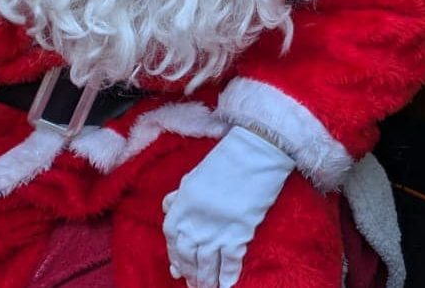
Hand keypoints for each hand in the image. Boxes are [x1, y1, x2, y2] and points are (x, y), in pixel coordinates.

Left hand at [162, 126, 294, 287]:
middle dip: (192, 274)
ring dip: (208, 280)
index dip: (176, 258)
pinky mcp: (240, 232)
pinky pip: (231, 260)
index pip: (172, 240)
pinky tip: (229, 283)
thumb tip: (168, 208)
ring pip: (208, 264)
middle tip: (196, 285)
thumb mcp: (193, 175)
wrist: (256, 151)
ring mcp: (217, 229)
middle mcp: (195, 222)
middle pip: (189, 257)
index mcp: (182, 208)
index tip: (179, 271)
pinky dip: (230, 274)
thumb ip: (179, 196)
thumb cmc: (227, 159)